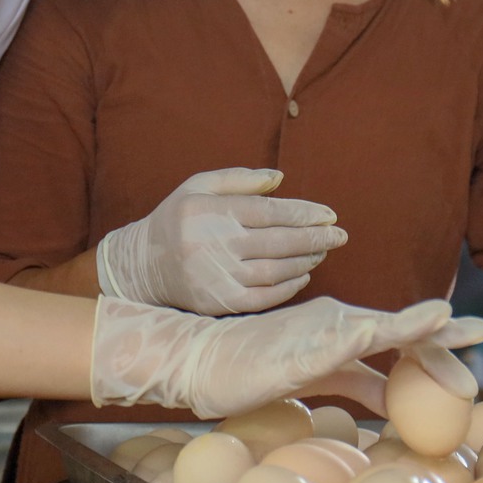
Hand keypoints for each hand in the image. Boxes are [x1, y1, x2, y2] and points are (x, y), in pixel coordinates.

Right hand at [89, 295, 482, 418]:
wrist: (204, 360)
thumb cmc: (259, 368)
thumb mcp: (324, 378)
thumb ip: (364, 384)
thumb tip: (403, 404)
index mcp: (344, 329)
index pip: (401, 333)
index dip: (440, 335)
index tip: (477, 334)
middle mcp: (338, 320)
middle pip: (401, 327)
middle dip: (444, 330)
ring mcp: (320, 328)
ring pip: (377, 325)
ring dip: (416, 325)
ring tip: (453, 319)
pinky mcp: (301, 344)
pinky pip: (342, 338)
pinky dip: (370, 332)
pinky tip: (390, 331)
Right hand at [96, 168, 347, 314]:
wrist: (143, 265)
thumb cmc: (177, 218)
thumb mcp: (199, 186)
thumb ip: (240, 180)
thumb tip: (280, 179)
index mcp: (212, 213)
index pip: (269, 212)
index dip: (304, 213)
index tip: (329, 215)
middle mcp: (214, 246)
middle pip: (278, 242)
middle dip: (314, 238)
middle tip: (340, 235)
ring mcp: (217, 277)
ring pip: (274, 271)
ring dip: (305, 261)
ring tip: (323, 251)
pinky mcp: (219, 302)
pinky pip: (263, 298)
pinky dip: (287, 287)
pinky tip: (303, 275)